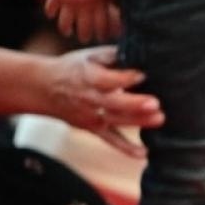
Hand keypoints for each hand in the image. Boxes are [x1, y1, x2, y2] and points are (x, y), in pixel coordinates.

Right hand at [44, 46, 162, 157]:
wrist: (44, 88)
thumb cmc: (73, 68)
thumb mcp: (89, 55)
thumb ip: (113, 55)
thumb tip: (140, 50)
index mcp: (88, 77)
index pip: (108, 79)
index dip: (126, 77)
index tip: (143, 74)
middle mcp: (90, 98)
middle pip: (114, 103)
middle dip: (135, 104)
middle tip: (155, 103)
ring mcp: (91, 116)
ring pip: (116, 121)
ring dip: (138, 122)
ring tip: (159, 119)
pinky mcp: (93, 128)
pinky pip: (110, 140)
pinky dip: (126, 148)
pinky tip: (143, 153)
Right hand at [45, 0, 120, 43]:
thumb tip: (124, 6)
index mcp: (99, 5)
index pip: (101, 26)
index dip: (102, 34)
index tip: (102, 37)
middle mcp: (84, 8)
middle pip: (83, 29)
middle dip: (84, 36)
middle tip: (85, 38)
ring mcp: (69, 3)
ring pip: (65, 24)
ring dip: (66, 29)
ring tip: (67, 32)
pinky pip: (50, 9)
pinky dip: (50, 13)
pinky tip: (51, 15)